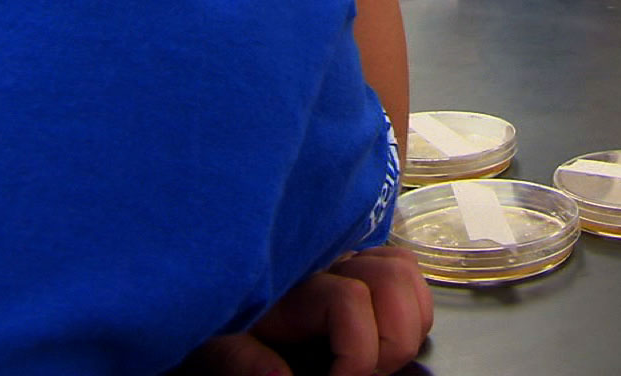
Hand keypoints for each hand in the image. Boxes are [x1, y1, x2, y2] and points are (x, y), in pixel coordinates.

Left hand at [186, 247, 433, 375]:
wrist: (210, 286)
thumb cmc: (219, 323)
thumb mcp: (218, 345)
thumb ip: (242, 359)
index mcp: (292, 283)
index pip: (349, 301)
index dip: (357, 355)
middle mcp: (327, 261)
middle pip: (390, 278)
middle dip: (393, 339)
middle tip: (368, 374)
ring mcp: (347, 256)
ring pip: (403, 268)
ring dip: (409, 319)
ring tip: (382, 356)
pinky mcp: (358, 261)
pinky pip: (402, 264)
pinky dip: (410, 299)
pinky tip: (389, 332)